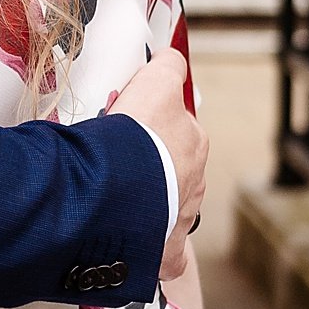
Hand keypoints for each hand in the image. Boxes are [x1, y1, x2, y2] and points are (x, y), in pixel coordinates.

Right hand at [111, 45, 208, 285]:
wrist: (118, 189)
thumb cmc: (134, 135)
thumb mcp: (154, 84)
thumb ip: (167, 67)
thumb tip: (172, 55)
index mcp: (193, 141)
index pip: (178, 128)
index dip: (151, 127)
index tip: (129, 129)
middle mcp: (195, 179)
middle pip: (174, 169)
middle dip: (152, 167)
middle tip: (115, 163)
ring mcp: (181, 217)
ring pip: (167, 208)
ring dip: (148, 204)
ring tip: (113, 199)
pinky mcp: (168, 251)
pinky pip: (165, 253)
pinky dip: (152, 250)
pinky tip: (131, 244)